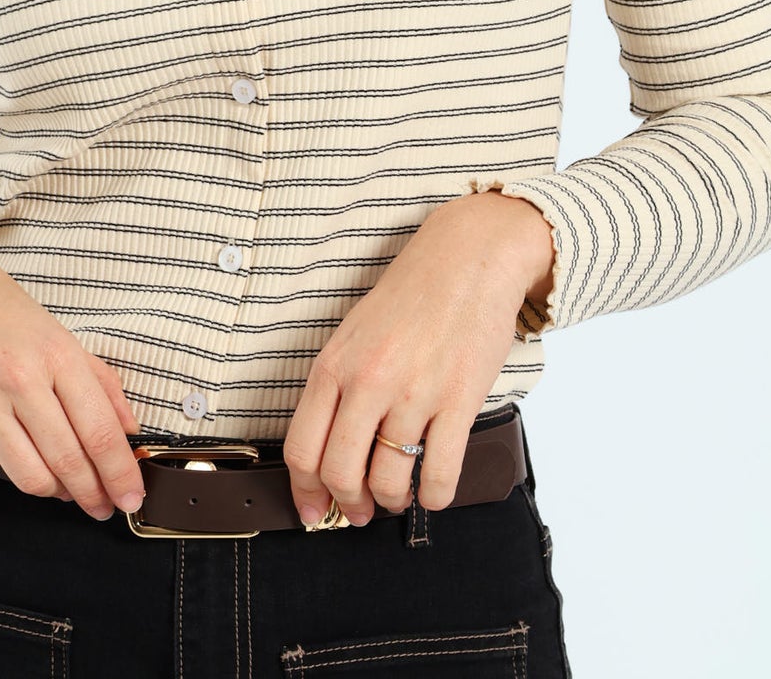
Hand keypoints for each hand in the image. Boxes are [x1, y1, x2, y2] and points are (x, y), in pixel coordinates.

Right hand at [0, 226, 146, 521]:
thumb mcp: (51, 327)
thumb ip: (95, 379)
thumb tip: (128, 429)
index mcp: (53, 351)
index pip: (100, 430)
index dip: (121, 474)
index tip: (132, 496)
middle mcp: (18, 380)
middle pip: (68, 462)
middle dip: (94, 495)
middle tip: (105, 506)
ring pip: (31, 478)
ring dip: (57, 492)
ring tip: (67, 488)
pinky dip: (13, 463)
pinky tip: (18, 446)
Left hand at [281, 191, 553, 526]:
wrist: (468, 258)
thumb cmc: (411, 295)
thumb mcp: (354, 333)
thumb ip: (338, 386)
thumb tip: (329, 447)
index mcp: (334, 364)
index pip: (302, 447)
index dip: (304, 491)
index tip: (312, 511)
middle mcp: (368, 381)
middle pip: (340, 472)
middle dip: (348, 504)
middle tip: (359, 511)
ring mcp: (414, 393)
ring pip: (390, 479)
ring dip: (392, 501)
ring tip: (398, 496)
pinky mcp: (458, 401)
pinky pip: (441, 473)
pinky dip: (435, 496)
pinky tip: (434, 491)